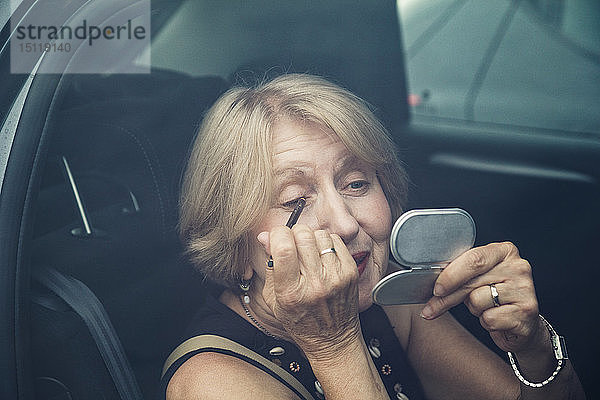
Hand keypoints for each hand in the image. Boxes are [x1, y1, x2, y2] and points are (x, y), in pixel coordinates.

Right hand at [260, 224, 361, 359]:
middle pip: (303, 236)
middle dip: (293, 234)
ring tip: (308, 253)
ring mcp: (336, 277)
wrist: (333, 339)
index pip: (283, 248)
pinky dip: (326, 243)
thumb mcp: (274, 298)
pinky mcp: (350, 272)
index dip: (277, 235)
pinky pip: (336, 241)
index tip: (276, 238)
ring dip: (311, 238)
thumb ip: (269, 265)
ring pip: (320, 235)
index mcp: (291, 292)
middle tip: (292, 245)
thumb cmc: (300, 321)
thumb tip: (265, 237)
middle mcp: (315, 283)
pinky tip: (322, 256)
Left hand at [420, 242, 543, 353]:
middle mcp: (518, 267)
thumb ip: (460, 275)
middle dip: (446, 297)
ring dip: (474, 309)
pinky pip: (489, 319)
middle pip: (471, 281)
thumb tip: (431, 284)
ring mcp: (525, 289)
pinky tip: (496, 319)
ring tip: (485, 308)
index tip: (436, 288)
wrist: (523, 322)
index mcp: (504, 251)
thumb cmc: (495, 296)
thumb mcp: (478, 278)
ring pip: (477, 301)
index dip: (451, 275)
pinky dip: (486, 322)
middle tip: (430, 309)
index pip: (474, 259)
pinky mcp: (527, 312)